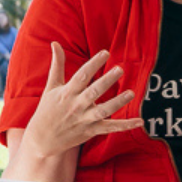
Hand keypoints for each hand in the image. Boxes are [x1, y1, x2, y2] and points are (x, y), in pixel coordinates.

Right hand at [19, 43, 143, 160]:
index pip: (81, 76)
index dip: (93, 64)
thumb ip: (57, 65)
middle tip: (120, 69)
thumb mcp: (51, 86)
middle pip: (93, 92)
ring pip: (103, 111)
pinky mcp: (91, 131)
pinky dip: (125, 126)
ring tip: (131, 93)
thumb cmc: (47, 109)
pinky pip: (110, 128)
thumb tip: (55, 43)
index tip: (106, 52)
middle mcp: (76, 106)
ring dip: (117, 103)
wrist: (42, 139)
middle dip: (106, 81)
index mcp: (67, 92)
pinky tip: (140, 121)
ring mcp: (84, 119)